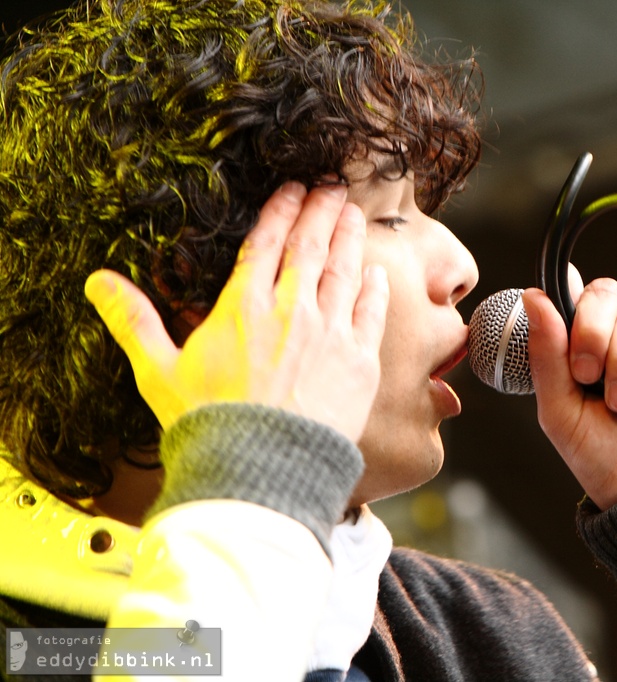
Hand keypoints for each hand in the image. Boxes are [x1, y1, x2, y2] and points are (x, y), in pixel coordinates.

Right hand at [85, 181, 388, 442]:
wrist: (261, 471)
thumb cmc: (207, 425)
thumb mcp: (158, 371)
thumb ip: (133, 321)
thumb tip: (96, 281)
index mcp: (244, 307)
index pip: (266, 244)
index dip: (281, 211)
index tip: (293, 188)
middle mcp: (292, 311)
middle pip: (311, 247)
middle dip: (322, 211)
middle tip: (332, 187)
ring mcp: (331, 334)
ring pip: (346, 272)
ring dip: (351, 239)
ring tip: (354, 215)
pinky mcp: (360, 362)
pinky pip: (372, 315)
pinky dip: (376, 290)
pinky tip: (378, 273)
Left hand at [520, 265, 616, 509]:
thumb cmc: (602, 458)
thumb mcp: (559, 412)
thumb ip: (546, 356)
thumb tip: (533, 296)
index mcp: (584, 345)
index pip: (576, 294)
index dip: (569, 304)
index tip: (565, 344)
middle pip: (606, 293)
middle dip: (592, 334)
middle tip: (588, 377)